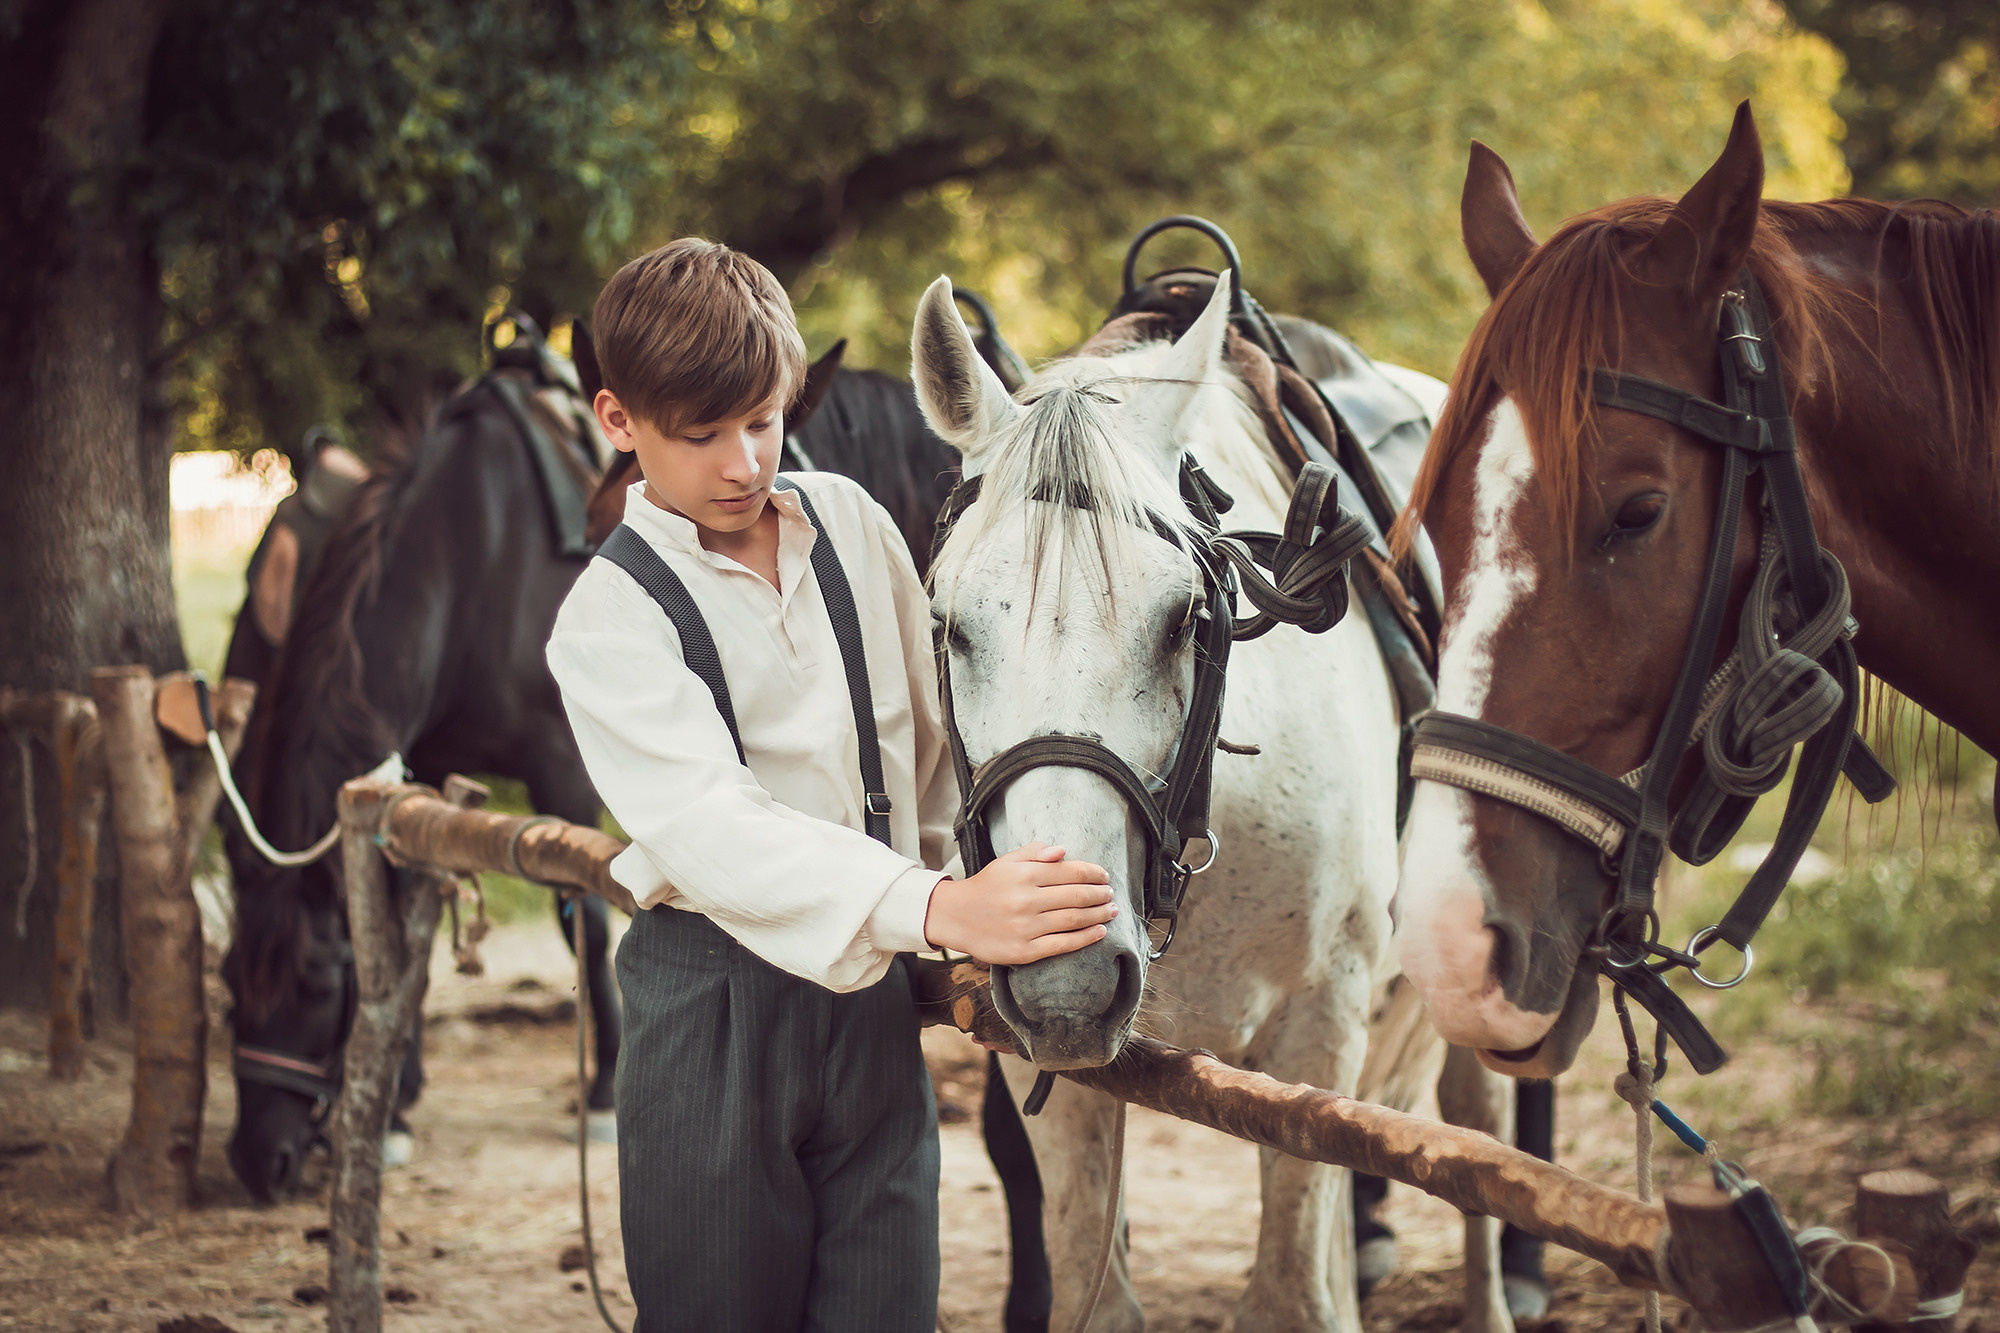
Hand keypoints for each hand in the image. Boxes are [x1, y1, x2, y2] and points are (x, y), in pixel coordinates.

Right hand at [924, 842, 1115, 964]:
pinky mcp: (1024, 951)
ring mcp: (1025, 927)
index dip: (1093, 873)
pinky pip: (1062, 944)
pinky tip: (1100, 932)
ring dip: (1098, 915)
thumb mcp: (1006, 862)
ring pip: (1073, 920)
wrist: (956, 917)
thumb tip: (1063, 852)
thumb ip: (1035, 853)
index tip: (1104, 875)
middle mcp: (1025, 900)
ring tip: (1111, 911)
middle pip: (1076, 896)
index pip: (1069, 871)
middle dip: (1100, 894)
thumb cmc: (987, 886)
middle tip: (1111, 894)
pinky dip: (1085, 938)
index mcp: (1023, 875)